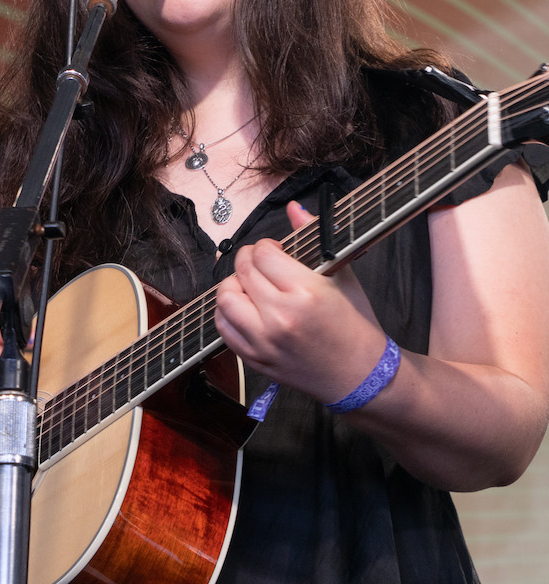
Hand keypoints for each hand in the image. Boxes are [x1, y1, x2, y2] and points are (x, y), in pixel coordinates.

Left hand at [214, 200, 386, 401]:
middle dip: (247, 260)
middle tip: (259, 262)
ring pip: (225, 298)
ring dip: (232, 285)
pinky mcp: (253, 359)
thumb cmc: (355, 324)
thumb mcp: (342, 277)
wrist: (359, 375)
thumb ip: (314, 238)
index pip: (263, 254)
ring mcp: (263, 340)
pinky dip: (226, 312)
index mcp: (306, 292)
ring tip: (249, 285)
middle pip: (242, 272)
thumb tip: (294, 208)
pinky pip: (222, 327)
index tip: (274, 249)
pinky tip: (242, 307)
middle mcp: (280, 316)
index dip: (265, 246)